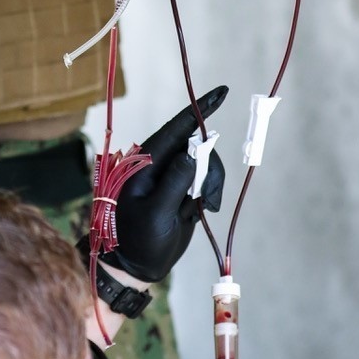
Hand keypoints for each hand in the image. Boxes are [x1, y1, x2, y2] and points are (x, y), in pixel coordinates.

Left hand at [102, 86, 227, 283]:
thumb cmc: (137, 240)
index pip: (175, 128)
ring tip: (202, 208)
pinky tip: (200, 211)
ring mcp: (172, 176)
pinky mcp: (184, 190)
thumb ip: (175, 180)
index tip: (222, 92)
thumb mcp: (156, 212)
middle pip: (197, 146)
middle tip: (205, 198)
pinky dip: (210, 192)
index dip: (199, 109)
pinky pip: (206, 179)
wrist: (137, 266)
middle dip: (208, 168)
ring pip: (204, 164)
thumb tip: (193, 149)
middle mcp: (159, 164)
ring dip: (210, 184)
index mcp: (144, 163)